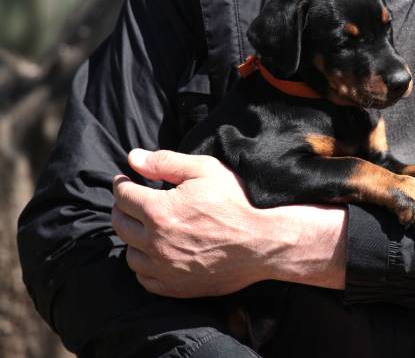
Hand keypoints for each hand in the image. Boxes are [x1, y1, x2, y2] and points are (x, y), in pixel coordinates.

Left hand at [112, 149, 346, 297]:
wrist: (263, 242)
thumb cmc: (237, 202)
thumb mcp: (205, 170)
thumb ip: (165, 162)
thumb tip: (132, 158)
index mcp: (159, 210)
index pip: (124, 195)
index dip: (122, 184)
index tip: (125, 180)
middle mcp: (155, 242)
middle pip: (120, 224)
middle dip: (122, 208)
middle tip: (132, 201)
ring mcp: (164, 267)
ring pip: (130, 254)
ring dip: (133, 238)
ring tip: (145, 228)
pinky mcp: (174, 287)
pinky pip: (144, 278)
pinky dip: (145, 265)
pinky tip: (157, 253)